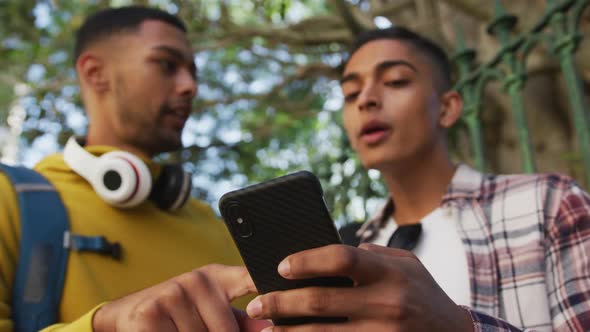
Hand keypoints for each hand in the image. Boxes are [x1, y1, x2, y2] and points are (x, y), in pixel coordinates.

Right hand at [93, 264, 270, 331]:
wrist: (127, 314)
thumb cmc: (177, 316)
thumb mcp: (210, 312)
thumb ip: (241, 321)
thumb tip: (270, 328)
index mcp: (216, 278)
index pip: (249, 277)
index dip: (265, 286)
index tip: (275, 299)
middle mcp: (195, 281)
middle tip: (198, 328)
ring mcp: (172, 295)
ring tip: (180, 330)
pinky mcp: (151, 314)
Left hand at [246, 244, 472, 331]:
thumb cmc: (423, 293)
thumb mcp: (407, 264)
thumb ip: (371, 255)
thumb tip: (329, 252)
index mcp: (390, 272)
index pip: (341, 258)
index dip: (307, 260)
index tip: (281, 266)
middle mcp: (386, 302)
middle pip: (322, 300)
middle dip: (282, 302)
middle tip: (257, 302)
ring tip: (265, 328)